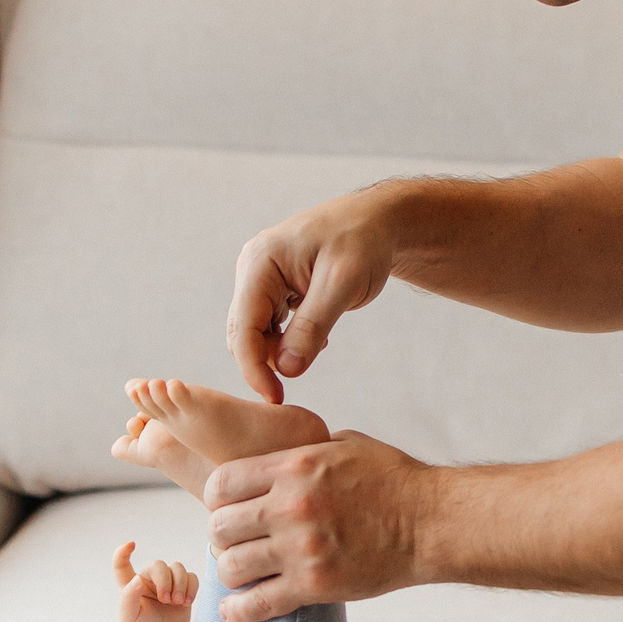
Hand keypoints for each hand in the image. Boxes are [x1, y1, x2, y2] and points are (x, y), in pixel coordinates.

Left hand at [113, 541, 197, 621]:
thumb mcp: (129, 619)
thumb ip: (129, 598)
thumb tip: (137, 579)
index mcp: (131, 586)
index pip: (122, 565)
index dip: (123, 553)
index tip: (130, 545)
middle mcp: (148, 581)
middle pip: (159, 565)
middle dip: (165, 581)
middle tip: (166, 600)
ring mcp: (167, 584)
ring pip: (177, 568)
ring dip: (180, 584)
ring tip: (178, 602)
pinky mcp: (183, 589)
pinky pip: (191, 577)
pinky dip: (191, 587)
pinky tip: (187, 602)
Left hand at [204, 430, 430, 621]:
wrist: (432, 523)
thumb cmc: (394, 481)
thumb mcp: (345, 446)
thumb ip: (303, 451)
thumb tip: (275, 453)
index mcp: (294, 467)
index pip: (221, 484)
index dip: (217, 498)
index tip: (228, 508)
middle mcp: (291, 507)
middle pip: (218, 526)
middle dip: (222, 536)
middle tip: (236, 542)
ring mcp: (301, 548)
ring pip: (231, 566)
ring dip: (232, 571)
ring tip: (244, 572)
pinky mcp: (315, 585)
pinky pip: (256, 604)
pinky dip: (238, 610)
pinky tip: (235, 609)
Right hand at [227, 189, 399, 402]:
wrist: (380, 223)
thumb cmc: (363, 243)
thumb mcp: (343, 284)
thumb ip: (313, 326)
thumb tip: (286, 370)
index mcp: (260, 262)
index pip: (243, 326)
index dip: (253, 368)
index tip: (275, 398)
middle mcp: (253, 270)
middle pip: (243, 333)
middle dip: (265, 362)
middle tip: (298, 379)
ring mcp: (262, 279)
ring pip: (256, 333)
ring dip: (279, 350)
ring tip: (319, 343)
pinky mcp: (275, 289)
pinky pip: (271, 326)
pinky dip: (289, 341)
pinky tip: (318, 337)